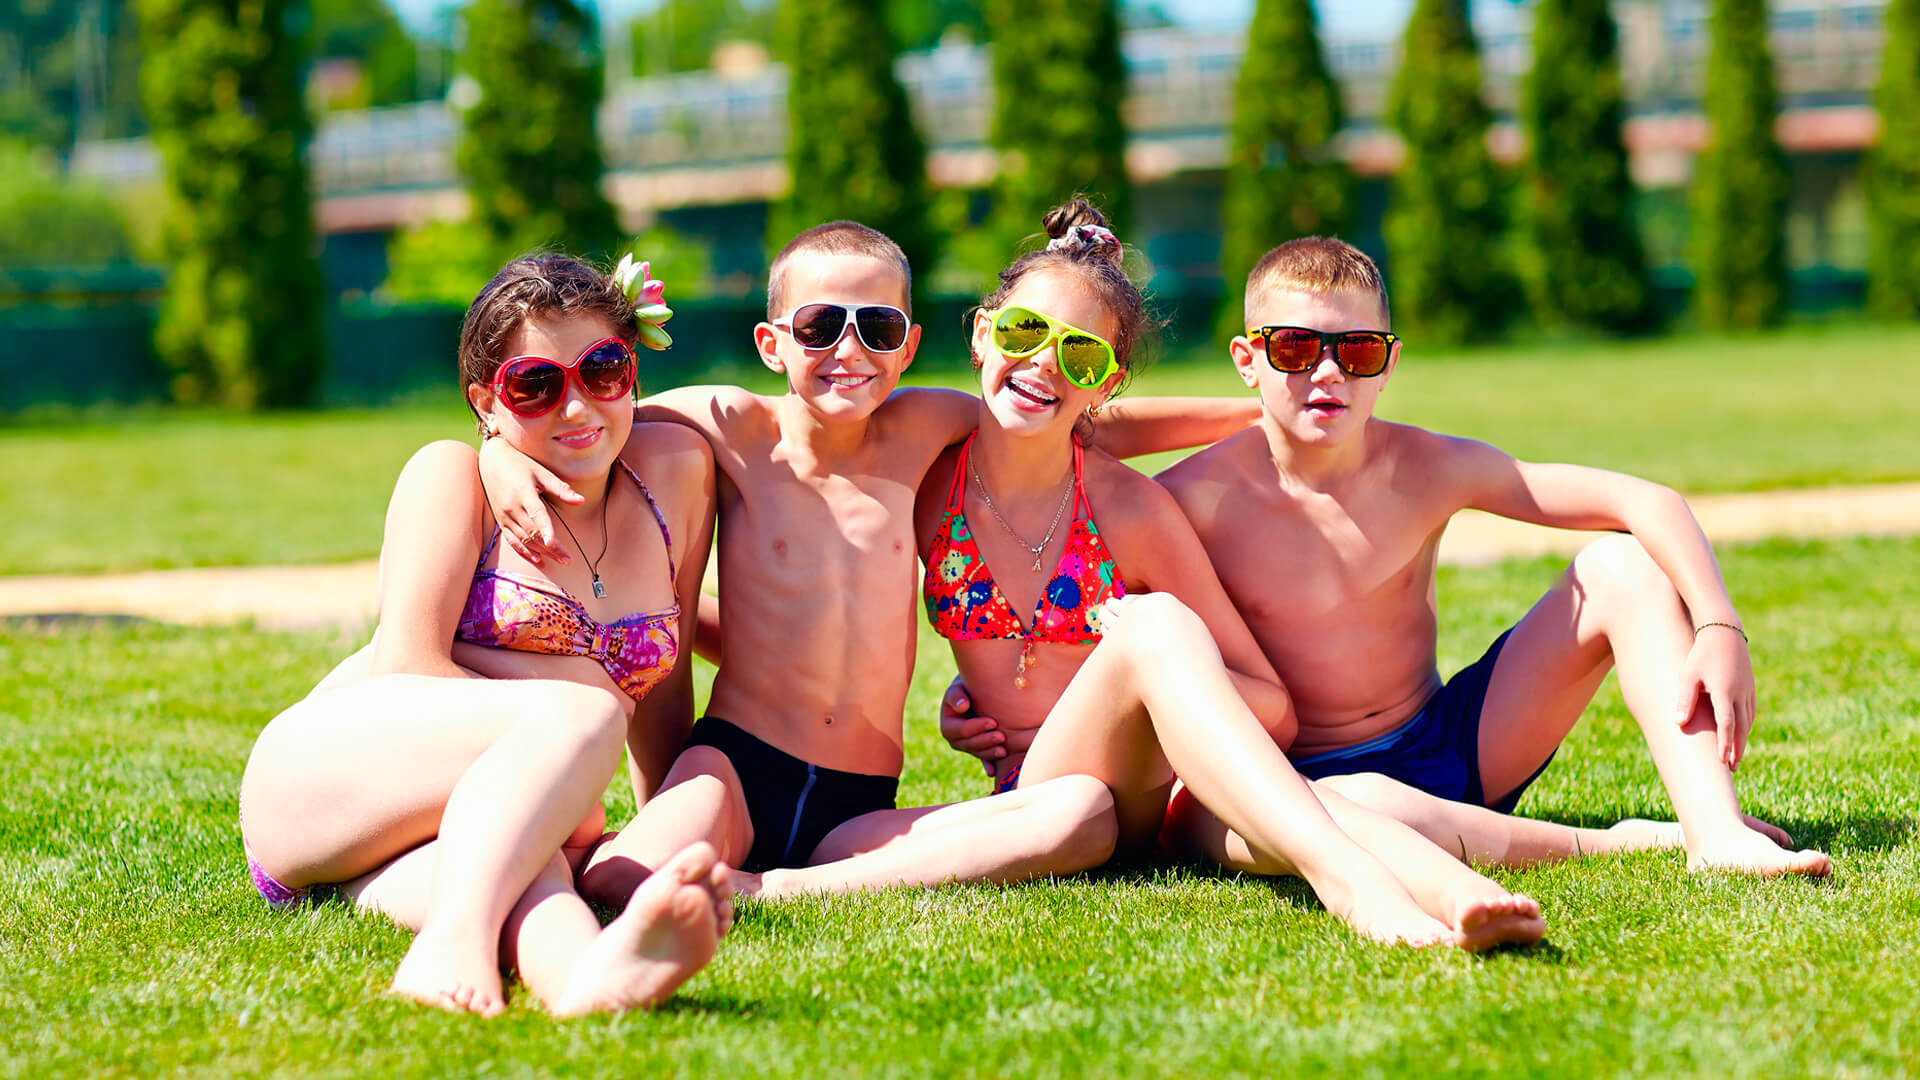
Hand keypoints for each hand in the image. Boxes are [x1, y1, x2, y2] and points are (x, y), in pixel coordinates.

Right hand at [477, 435, 580, 564]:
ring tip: (560, 560)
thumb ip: (561, 489)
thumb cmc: (520, 464)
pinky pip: (512, 540)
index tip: (553, 543)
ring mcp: (505, 516)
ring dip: (541, 552)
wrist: (492, 462)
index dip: (545, 529)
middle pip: (533, 532)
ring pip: (524, 539)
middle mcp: (512, 507)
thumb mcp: (542, 473)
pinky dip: (524, 551)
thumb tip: (581, 501)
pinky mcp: (501, 521)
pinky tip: (537, 559)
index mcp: (524, 493)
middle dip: (551, 548)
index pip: (536, 514)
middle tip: (568, 559)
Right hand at [939, 675, 1003, 775]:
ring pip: (978, 753)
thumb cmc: (966, 687)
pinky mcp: (979, 750)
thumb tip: (963, 706)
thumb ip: (957, 695)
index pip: (962, 730)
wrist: (976, 693)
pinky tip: (993, 771)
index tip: (993, 722)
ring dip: (990, 753)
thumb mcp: (958, 687)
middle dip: (986, 741)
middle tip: (1001, 736)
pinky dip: (989, 765)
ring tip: (1004, 750)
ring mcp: (968, 747)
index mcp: (948, 726)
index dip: (976, 727)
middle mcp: (956, 740)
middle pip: (970, 745)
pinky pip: (984, 759)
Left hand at [1675, 624, 1755, 770]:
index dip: (1725, 743)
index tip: (1722, 761)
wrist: (1724, 632)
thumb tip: (1678, 723)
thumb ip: (1685, 699)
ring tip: (1735, 757)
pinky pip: (1750, 712)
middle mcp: (1740, 693)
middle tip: (1732, 768)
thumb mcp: (1688, 675)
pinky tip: (1740, 735)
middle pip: (1741, 727)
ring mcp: (1748, 690)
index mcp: (1724, 690)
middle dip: (1736, 748)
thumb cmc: (1701, 654)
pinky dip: (1746, 726)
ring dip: (1742, 740)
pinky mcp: (1750, 687)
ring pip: (1748, 721)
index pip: (1726, 723)